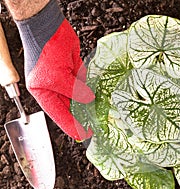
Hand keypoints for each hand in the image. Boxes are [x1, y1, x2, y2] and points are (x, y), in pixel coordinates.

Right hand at [26, 19, 94, 140]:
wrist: (49, 27)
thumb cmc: (44, 52)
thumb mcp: (58, 77)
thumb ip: (75, 90)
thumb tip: (89, 100)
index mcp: (44, 93)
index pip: (59, 114)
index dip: (71, 125)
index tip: (83, 135)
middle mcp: (55, 88)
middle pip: (70, 106)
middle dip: (82, 115)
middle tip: (94, 125)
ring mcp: (66, 78)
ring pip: (79, 95)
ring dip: (89, 103)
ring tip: (100, 113)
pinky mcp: (75, 69)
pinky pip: (85, 82)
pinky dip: (92, 89)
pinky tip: (100, 96)